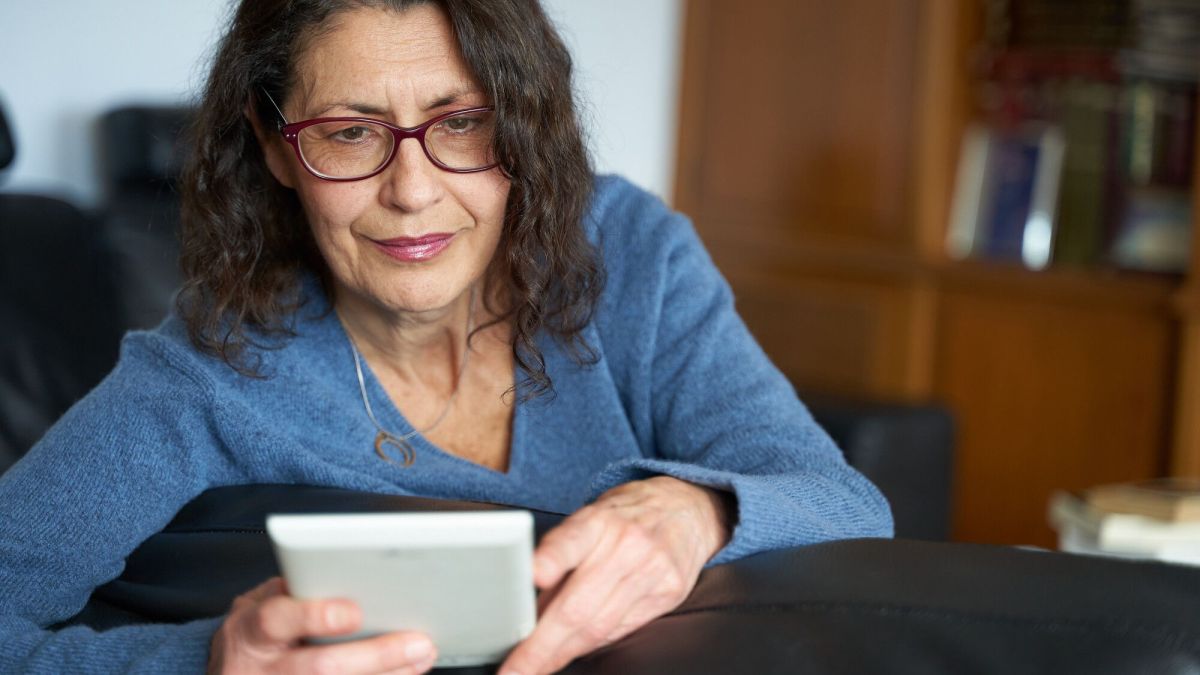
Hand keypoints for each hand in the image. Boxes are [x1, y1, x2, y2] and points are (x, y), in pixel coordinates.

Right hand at [208, 577, 436, 673]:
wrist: (231, 672)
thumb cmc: (258, 632)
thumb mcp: (263, 603)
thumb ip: (300, 592)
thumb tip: (358, 578)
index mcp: (251, 631)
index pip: (277, 619)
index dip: (316, 615)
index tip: (356, 611)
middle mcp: (261, 670)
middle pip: (321, 667)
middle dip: (377, 655)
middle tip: (419, 642)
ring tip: (421, 657)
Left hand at [499, 476, 733, 674]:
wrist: (686, 508)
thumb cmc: (626, 515)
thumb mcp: (591, 519)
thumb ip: (562, 558)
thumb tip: (530, 609)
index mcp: (600, 519)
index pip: (572, 539)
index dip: (551, 558)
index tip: (533, 575)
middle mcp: (627, 543)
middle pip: (579, 604)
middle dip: (542, 644)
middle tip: (514, 669)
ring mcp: (652, 570)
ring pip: (599, 625)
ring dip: (562, 652)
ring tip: (536, 666)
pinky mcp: (670, 592)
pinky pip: (621, 629)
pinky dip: (592, 644)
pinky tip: (573, 650)